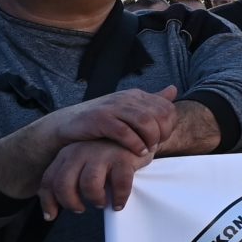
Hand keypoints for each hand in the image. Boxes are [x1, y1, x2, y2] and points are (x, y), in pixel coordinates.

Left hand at [38, 139, 149, 219]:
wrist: (137, 133)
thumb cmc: (108, 155)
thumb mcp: (83, 162)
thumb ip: (70, 179)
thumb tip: (53, 212)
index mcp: (67, 154)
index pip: (49, 180)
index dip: (48, 201)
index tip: (52, 216)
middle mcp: (81, 152)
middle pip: (64, 184)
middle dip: (71, 203)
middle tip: (81, 209)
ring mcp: (101, 154)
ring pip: (89, 185)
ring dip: (95, 199)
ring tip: (101, 203)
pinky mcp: (123, 158)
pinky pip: (118, 185)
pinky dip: (118, 198)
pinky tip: (118, 203)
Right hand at [51, 86, 178, 156]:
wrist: (67, 125)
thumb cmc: (102, 122)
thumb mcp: (128, 110)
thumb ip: (151, 101)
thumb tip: (173, 89)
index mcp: (136, 95)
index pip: (166, 107)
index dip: (170, 125)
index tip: (163, 139)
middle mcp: (126, 98)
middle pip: (158, 114)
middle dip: (162, 133)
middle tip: (156, 146)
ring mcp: (112, 107)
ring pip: (145, 121)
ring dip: (150, 138)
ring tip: (148, 150)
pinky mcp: (100, 119)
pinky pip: (125, 131)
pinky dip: (135, 144)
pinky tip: (137, 152)